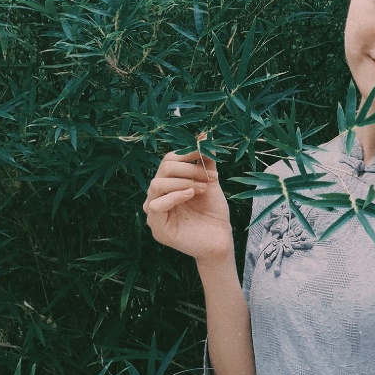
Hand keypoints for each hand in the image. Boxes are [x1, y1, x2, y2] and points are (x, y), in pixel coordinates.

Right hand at [143, 131, 233, 265]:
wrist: (220, 239)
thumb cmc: (213, 211)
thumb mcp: (210, 181)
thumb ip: (205, 160)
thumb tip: (204, 134)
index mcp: (168, 183)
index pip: (169, 160)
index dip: (187, 153)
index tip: (206, 153)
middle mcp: (158, 195)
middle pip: (163, 169)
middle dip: (189, 169)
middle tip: (209, 177)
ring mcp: (154, 211)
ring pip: (156, 184)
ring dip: (183, 181)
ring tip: (202, 188)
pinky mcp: (156, 227)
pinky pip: (155, 205)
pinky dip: (174, 196)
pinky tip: (190, 195)